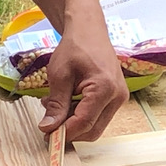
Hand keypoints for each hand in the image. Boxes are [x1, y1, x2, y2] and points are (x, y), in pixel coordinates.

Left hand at [38, 15, 126, 141]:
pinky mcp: (115, 97)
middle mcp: (117, 96)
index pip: (84, 122)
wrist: (89, 30)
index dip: (64, 132)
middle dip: (70, 131)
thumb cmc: (75, 47)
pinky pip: (98, 116)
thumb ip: (56, 104)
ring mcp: (119, 98)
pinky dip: (80, 115)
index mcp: (105, 88)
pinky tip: (67, 101)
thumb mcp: (59, 74)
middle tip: (48, 124)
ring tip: (54, 105)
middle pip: (92, 129)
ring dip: (73, 122)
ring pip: (95, 125)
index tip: (46, 135)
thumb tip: (48, 128)